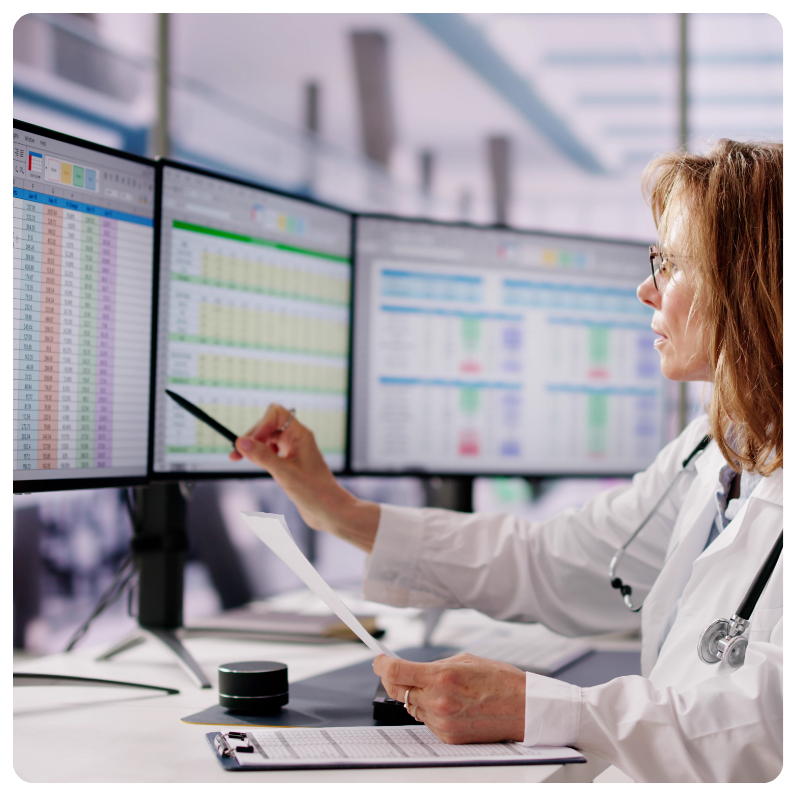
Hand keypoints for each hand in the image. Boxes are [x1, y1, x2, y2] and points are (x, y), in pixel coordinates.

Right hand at [229, 404, 378, 550]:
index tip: (249, 443)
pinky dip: (260, 455)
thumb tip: (241, 442)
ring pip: (268, 439)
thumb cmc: (314, 491)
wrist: (329, 511)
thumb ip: (262, 456)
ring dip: (254, 446)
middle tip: (235, 454)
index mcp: (300, 435)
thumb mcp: (284, 473)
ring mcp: (294, 451)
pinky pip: (271, 451)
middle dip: (252, 436)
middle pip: (269, 425)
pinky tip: (255, 464)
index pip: (276, 413)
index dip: (260, 424)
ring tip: (238, 458)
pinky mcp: (290, 463)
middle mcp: (297, 439)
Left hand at [373, 653, 525, 743]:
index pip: (395, 672)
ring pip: (411, 706)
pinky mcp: (447, 737)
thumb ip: (433, 666)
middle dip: (395, 679)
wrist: (524, 709)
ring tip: (441, 688)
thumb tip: (409, 669)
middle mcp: (438, 701)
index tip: (379, 660)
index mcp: (441, 677)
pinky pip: (426, 721)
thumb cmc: (499, 680)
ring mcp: (442, 722)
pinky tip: (450, 704)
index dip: (381, 665)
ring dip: (416, 696)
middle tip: (400, 671)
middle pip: (397, 691)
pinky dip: (430, 710)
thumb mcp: (464, 660)